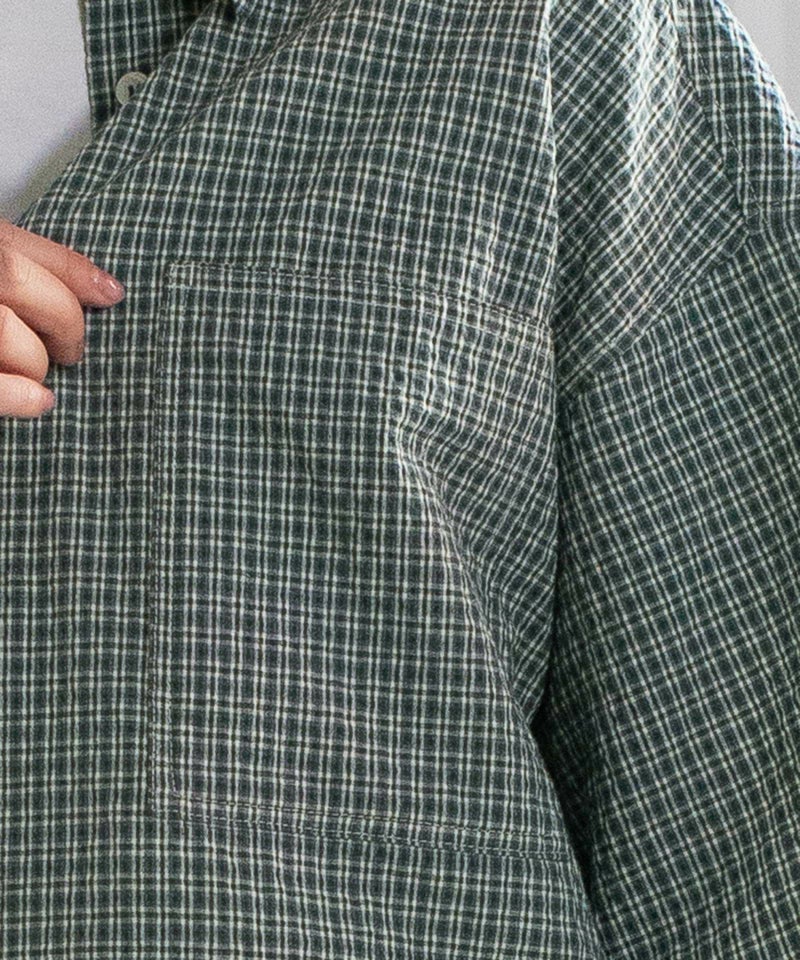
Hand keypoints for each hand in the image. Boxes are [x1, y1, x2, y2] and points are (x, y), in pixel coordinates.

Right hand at [0, 218, 124, 417]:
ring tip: (39, 371)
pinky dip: (21, 397)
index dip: (74, 273)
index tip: (113, 293)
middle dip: (61, 319)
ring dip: (36, 360)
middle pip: (17, 282)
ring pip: (8, 335)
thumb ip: (20, 268)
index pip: (17, 248)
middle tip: (74, 348)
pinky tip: (41, 401)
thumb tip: (104, 289)